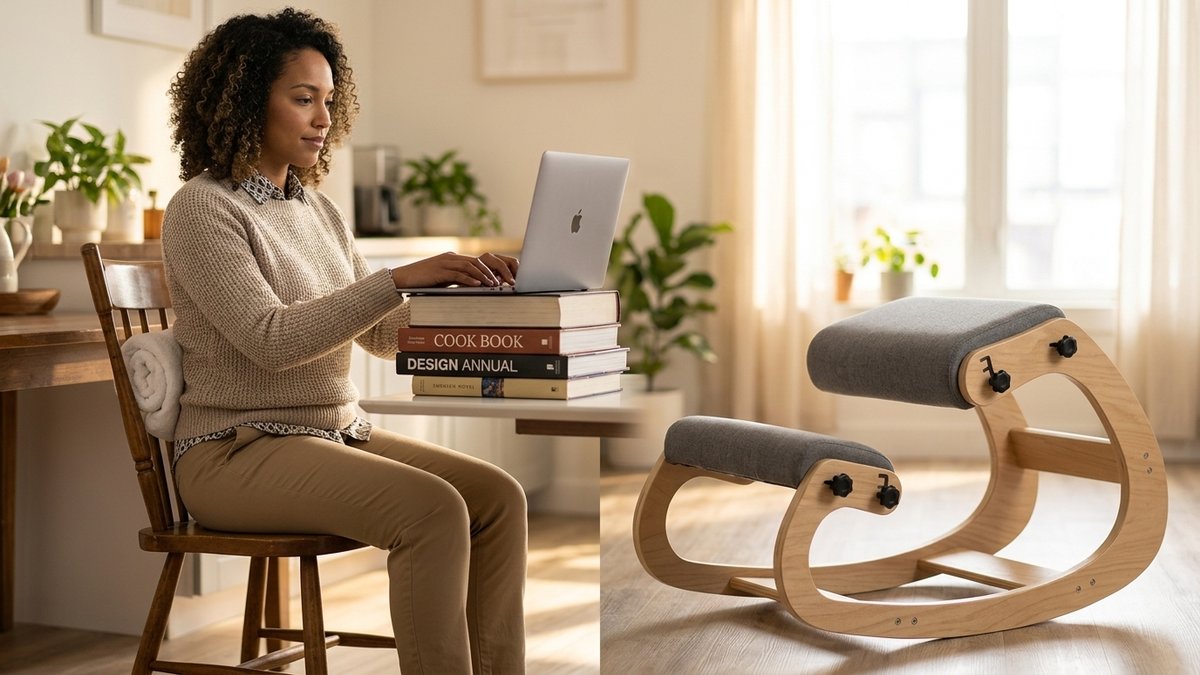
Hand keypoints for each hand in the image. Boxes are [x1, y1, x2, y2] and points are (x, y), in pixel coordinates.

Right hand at [392, 251, 519, 288]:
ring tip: (493, 284)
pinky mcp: (439, 270)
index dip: (491, 269)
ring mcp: (445, 262)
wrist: (402, 278)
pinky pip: (457, 273)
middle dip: (493, 271)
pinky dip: (469, 279)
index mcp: (454, 258)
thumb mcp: (444, 279)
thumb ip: (458, 279)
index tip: (502, 279)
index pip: (477, 261)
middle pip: (477, 261)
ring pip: (470, 266)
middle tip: (504, 281)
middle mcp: (451, 257)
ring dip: (483, 275)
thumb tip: (474, 286)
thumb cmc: (424, 281)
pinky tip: (477, 284)